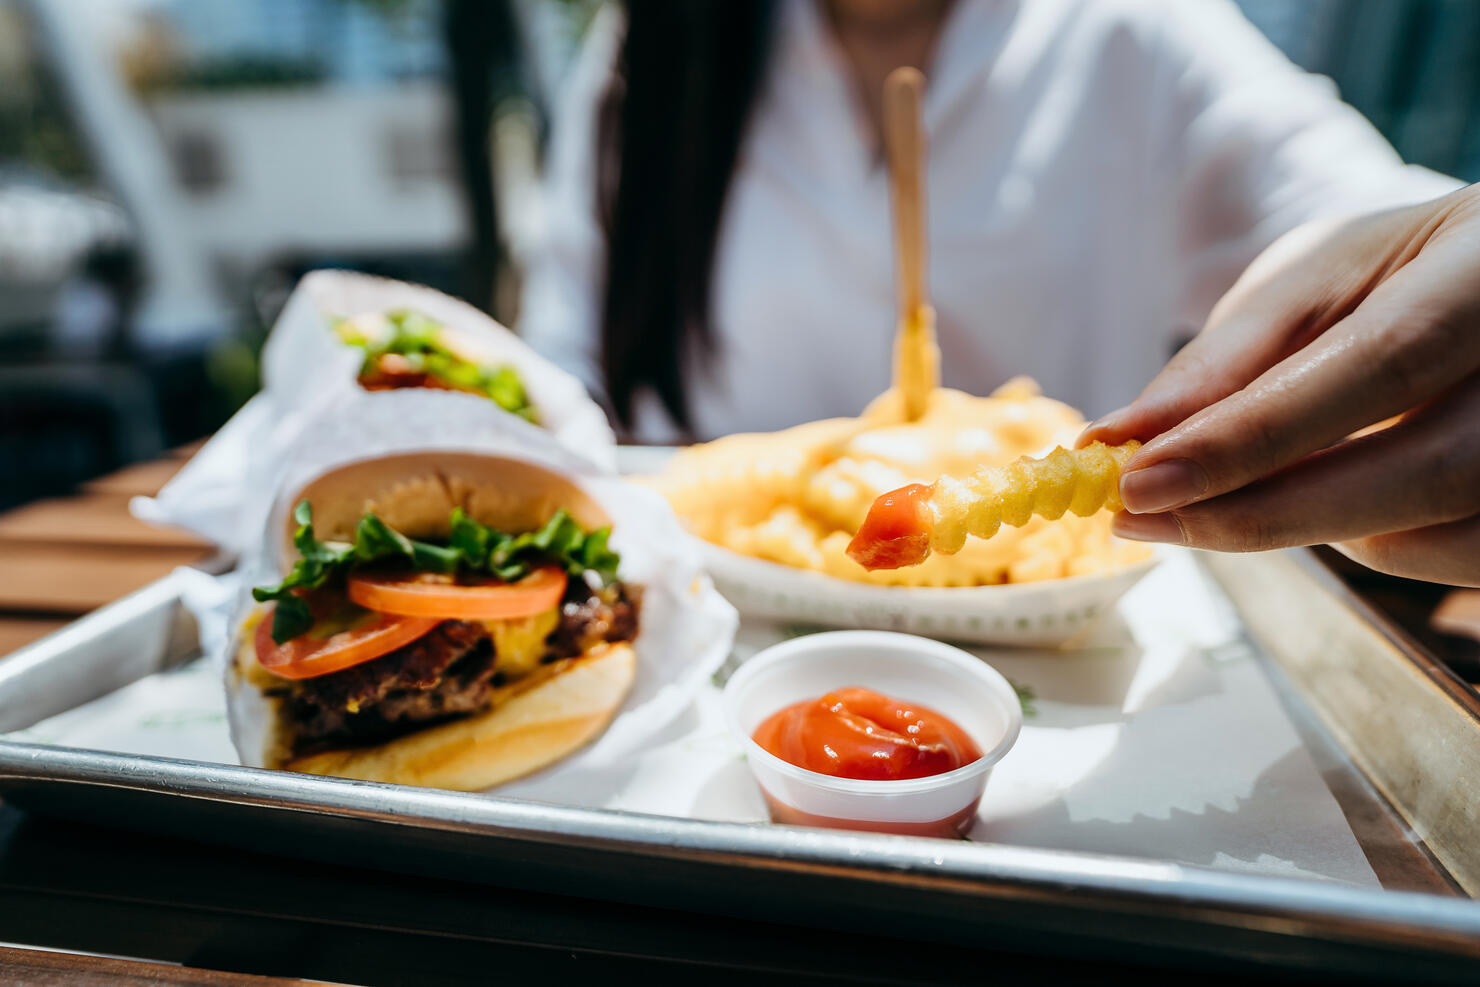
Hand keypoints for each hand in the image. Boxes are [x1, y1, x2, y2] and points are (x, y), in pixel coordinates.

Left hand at [1081, 184, 1479, 585]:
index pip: (1380, 364)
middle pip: (1425, 472)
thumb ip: (1224, 360)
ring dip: (1318, 526)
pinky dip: (1373, 541)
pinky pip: (1456, 558)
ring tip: (1247, 481)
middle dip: (1265, 511)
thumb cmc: (1402, 273)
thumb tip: (1123, 438)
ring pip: (1438, 534)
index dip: (1255, 437)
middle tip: (1145, 516)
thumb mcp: (1310, 281)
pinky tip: (1331, 493)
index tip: (1142, 482)